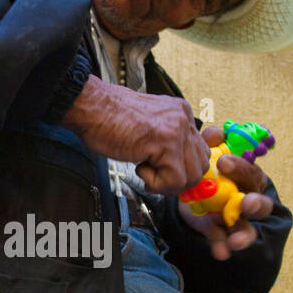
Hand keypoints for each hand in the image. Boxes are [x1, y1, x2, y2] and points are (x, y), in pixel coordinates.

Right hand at [61, 75, 209, 193]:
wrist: (92, 108)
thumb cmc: (109, 119)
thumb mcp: (149, 127)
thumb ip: (166, 141)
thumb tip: (176, 168)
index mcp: (181, 114)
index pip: (200, 152)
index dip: (183, 170)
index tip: (164, 174)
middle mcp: (183, 119)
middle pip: (200, 166)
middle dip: (178, 181)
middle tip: (155, 178)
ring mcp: (177, 130)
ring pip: (191, 176)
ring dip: (167, 184)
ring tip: (146, 171)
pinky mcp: (166, 143)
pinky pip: (174, 179)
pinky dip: (156, 183)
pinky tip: (140, 168)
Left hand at [177, 126, 273, 259]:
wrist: (188, 192)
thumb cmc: (209, 171)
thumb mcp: (208, 156)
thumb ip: (212, 143)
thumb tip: (216, 132)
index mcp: (248, 179)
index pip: (251, 174)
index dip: (241, 168)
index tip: (224, 162)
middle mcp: (247, 200)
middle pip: (260, 205)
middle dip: (255, 205)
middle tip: (245, 203)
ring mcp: (235, 219)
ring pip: (247, 229)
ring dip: (243, 235)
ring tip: (236, 241)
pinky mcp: (220, 233)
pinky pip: (223, 241)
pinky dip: (222, 247)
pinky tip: (221, 252)